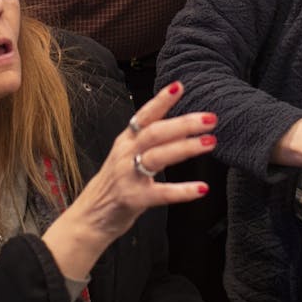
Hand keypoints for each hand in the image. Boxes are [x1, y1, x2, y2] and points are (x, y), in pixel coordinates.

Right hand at [41, 81, 214, 280]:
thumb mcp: (126, 154)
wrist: (91, 216)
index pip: (144, 115)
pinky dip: (182, 191)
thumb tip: (179, 123)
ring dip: (186, 147)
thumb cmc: (116, 183)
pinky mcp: (134, 198)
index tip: (180, 86)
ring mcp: (128, 175)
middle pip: (155, 132)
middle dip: (184, 123)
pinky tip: (201, 188)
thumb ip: (147, 140)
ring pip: (158, 156)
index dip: (161, 100)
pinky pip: (161, 193)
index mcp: (126, 140)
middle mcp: (125, 153)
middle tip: (210, 118)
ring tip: (210, 142)